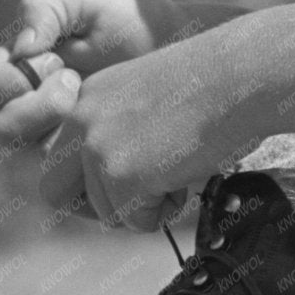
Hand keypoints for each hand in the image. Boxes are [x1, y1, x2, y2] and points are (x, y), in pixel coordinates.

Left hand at [0, 0, 251, 223]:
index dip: (87, 183)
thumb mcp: (149, 98)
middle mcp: (83, 120)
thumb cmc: (214, 84)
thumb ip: (120, 131)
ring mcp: (98, 148)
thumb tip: (114, 185)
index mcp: (89, 98)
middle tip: (132, 204)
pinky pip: (136, 221)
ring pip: (106, 212)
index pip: (59, 159)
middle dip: (93, 207)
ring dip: (144, 206)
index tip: (119, 187)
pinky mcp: (123, 175)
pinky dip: (164, 212)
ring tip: (181, 173)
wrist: (240, 74)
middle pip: (54, 191)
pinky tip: (187, 178)